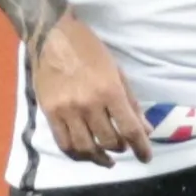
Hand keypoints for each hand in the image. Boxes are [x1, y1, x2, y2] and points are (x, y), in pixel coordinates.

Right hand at [31, 14, 151, 167]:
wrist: (52, 36)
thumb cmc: (89, 50)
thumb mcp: (117, 71)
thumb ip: (131, 102)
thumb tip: (146, 129)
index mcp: (110, 91)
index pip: (130, 129)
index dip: (141, 148)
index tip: (146, 158)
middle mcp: (89, 104)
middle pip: (108, 141)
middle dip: (120, 149)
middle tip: (123, 147)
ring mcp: (67, 110)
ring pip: (85, 147)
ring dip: (99, 157)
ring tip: (106, 159)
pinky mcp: (49, 113)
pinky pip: (63, 143)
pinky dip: (76, 154)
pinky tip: (84, 153)